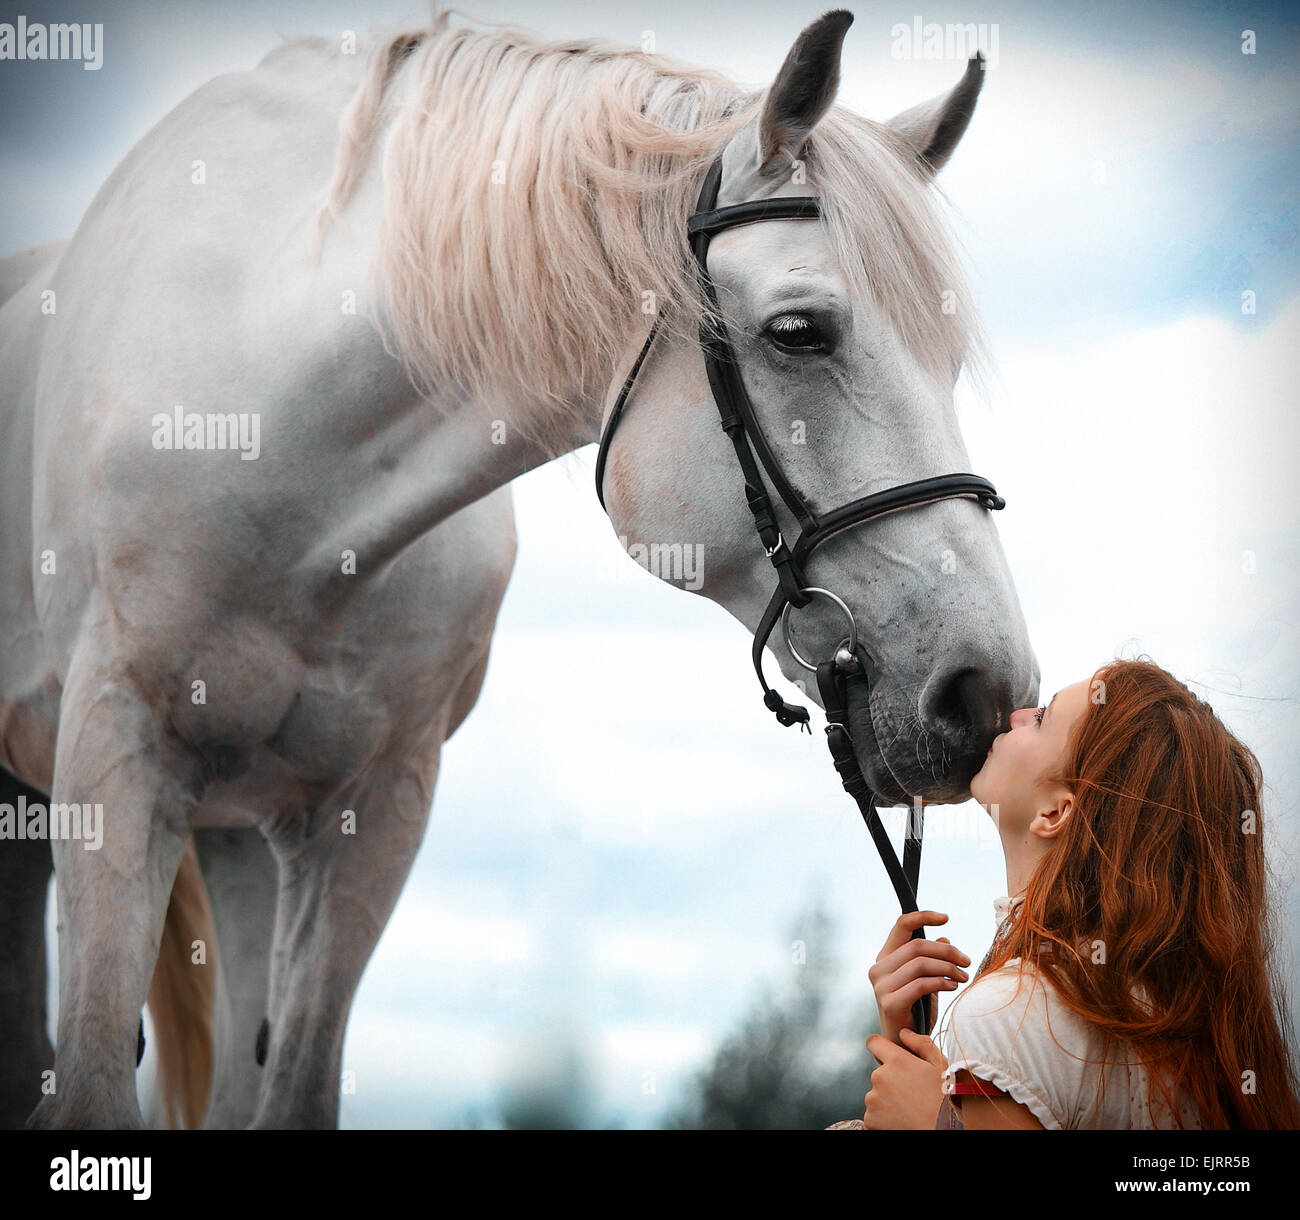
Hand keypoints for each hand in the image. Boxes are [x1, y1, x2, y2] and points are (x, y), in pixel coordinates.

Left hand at [861, 1028, 946, 1129]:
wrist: (943, 1131)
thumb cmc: (945, 1100)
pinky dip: (883, 1118)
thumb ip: (921, 1044)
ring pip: (876, 1095)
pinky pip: (873, 1114)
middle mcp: (880, 1077)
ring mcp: (873, 1099)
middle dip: (891, 1081)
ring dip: (887, 1100)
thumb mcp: (941, 1067)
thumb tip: (904, 1033)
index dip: (880, 1048)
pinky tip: (901, 1120)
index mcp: (896, 1060)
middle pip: (878, 1073)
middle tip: (911, 1093)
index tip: (888, 1058)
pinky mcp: (870, 1119)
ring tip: (909, 1109)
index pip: (873, 1043)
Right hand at [867, 910, 969, 1043]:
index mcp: (885, 958)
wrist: (903, 1046)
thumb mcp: (925, 981)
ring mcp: (881, 985)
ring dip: (948, 968)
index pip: (901, 925)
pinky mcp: (889, 1002)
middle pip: (917, 946)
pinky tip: (953, 987)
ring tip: (963, 977)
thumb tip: (945, 939)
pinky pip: (921, 984)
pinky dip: (942, 982)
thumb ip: (930, 960)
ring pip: (920, 963)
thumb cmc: (915, 1012)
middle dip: (947, 952)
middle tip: (967, 962)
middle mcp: (878, 968)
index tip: (946, 918)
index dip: (923, 916)